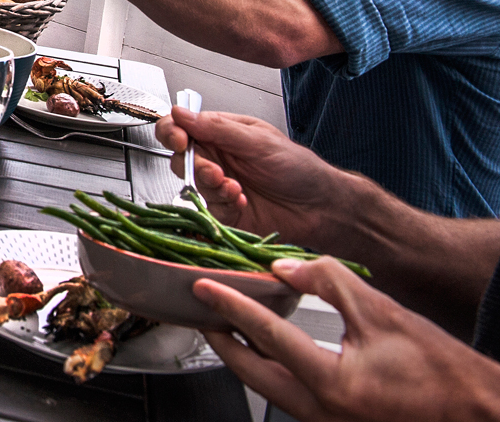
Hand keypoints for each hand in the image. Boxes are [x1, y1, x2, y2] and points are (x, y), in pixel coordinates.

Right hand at [154, 107, 346, 247]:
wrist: (321, 208)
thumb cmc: (297, 168)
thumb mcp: (258, 141)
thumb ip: (217, 128)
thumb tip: (180, 113)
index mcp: (220, 134)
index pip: (181, 127)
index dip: (173, 132)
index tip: (179, 140)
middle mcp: (215, 158)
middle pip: (180, 157)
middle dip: (194, 165)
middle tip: (214, 170)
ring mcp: (217, 186)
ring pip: (191, 184)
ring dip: (211, 185)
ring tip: (234, 187)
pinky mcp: (222, 211)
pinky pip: (206, 208)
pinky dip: (222, 203)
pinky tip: (240, 200)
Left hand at [195, 257, 499, 421]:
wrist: (474, 409)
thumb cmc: (441, 369)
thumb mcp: (381, 313)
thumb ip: (328, 282)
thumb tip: (283, 267)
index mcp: (333, 383)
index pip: (267, 336)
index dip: (232, 306)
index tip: (205, 287)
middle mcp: (322, 412)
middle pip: (250, 373)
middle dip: (221, 339)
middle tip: (203, 309)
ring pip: (265, 388)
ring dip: (243, 356)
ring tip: (226, 323)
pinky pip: (285, 395)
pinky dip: (268, 369)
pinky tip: (265, 348)